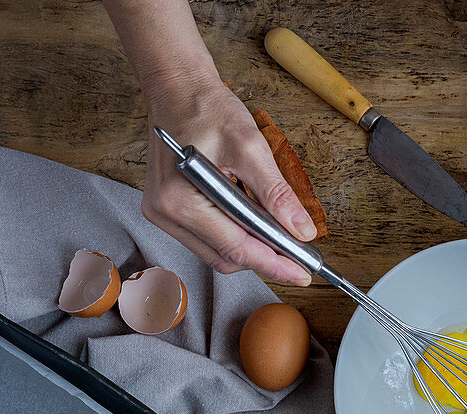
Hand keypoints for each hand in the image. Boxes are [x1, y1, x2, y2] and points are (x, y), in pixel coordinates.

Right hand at [141, 77, 315, 285]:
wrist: (178, 87)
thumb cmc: (207, 108)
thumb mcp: (251, 147)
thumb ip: (277, 194)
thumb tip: (301, 230)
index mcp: (180, 200)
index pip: (236, 249)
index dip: (274, 264)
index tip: (303, 272)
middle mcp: (166, 213)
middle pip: (226, 257)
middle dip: (265, 259)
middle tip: (299, 255)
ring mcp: (163, 214)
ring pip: (217, 252)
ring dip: (251, 249)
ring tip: (280, 236)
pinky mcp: (168, 210)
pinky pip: (208, 238)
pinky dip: (235, 236)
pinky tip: (254, 222)